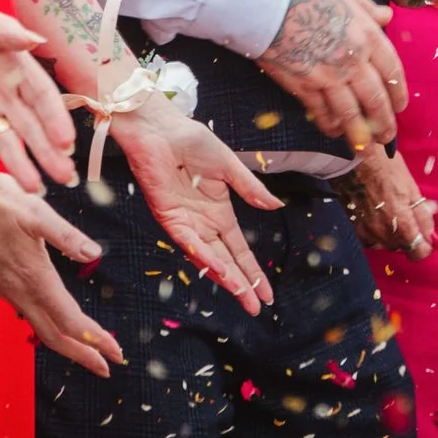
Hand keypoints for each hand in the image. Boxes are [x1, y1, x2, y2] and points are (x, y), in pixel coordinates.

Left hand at [0, 0, 74, 195]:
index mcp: (12, 64)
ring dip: (21, 165)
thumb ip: (3, 32)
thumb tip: (36, 40)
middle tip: (64, 175)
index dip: (54, 117)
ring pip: (6, 142)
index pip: (40, 94)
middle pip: (31, 124)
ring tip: (33, 190)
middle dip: (48, 150)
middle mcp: (2, 90)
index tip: (65, 140)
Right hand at [0, 170, 123, 377]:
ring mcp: (3, 287)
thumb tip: (95, 255)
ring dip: (66, 342)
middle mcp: (17, 290)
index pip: (69, 321)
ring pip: (39, 326)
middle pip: (53, 336)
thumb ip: (66, 237)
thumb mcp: (36, 211)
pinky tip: (52, 318)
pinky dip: (46, 324)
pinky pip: (25, 312)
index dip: (95, 340)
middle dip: (82, 354)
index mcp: (32, 277)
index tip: (116, 354)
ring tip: (87, 349)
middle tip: (107, 369)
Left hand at [110, 95, 281, 315]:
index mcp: (219, 212)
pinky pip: (188, 241)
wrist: (161, 129)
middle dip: (242, 284)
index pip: (239, 249)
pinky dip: (204, 255)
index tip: (267, 294)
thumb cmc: (191, 140)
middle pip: (226, 261)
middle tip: (257, 308)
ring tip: (243, 295)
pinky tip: (219, 268)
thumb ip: (250, 188)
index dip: (253, 271)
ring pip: (209, 257)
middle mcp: (203, 222)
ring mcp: (186, 222)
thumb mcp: (229, 166)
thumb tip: (276, 207)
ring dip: (225, 276)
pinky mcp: (168, 216)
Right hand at [256, 0, 407, 148]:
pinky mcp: (304, 86)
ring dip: (361, 135)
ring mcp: (329, 76)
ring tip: (365, 148)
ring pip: (352, 114)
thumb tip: (387, 16)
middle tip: (387, 138)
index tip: (400, 107)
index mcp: (367, 35)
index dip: (399, 94)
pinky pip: (322, 113)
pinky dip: (330, 125)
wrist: (267, 0)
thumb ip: (367, 9)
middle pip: (376, 100)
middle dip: (384, 123)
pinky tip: (333, 131)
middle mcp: (354, 60)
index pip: (393, 72)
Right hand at [340, 147, 435, 258]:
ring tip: (391, 214)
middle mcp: (383, 232)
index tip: (425, 236)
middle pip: (402, 248)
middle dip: (409, 236)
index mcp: (401, 221)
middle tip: (408, 215)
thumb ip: (422, 214)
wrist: (352, 158)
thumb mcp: (411, 187)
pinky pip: (370, 239)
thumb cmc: (385, 166)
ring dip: (393, 235)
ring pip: (386, 244)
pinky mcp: (354, 227)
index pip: (418, 252)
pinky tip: (377, 216)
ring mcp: (366, 231)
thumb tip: (431, 233)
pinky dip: (377, 232)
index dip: (425, 246)